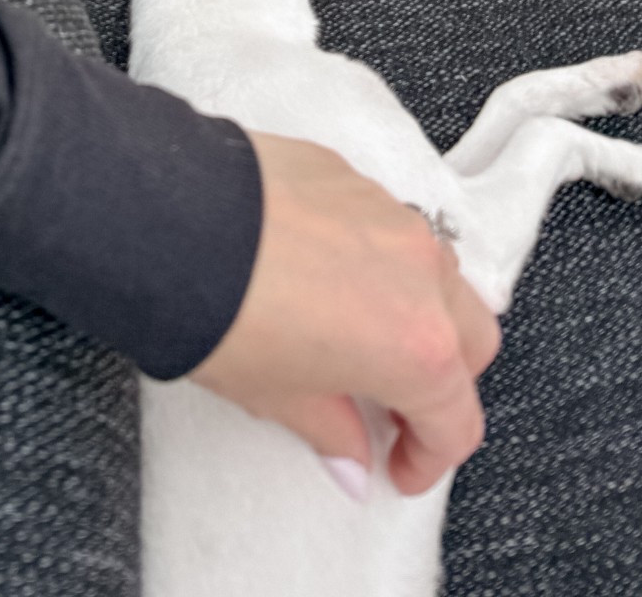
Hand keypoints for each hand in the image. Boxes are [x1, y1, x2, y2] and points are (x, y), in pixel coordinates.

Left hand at [188, 133, 500, 495]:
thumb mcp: (278, 395)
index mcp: (418, 345)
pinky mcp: (352, 175)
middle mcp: (422, 273)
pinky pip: (387, 223)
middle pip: (472, 337)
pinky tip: (326, 273)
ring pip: (438, 271)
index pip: (455, 419)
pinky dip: (376, 256)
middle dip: (445, 378)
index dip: (429, 457)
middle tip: (392, 405)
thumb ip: (332, 428)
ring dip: (418, 308)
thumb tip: (352, 457)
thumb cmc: (222, 313)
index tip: (399, 467)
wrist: (170, 223)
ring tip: (360, 333)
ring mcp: (391, 214)